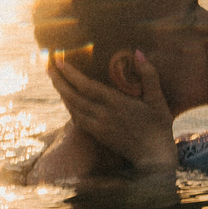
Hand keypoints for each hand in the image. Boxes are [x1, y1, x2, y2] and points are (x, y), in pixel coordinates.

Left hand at [47, 52, 178, 173]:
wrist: (153, 156)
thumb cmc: (159, 126)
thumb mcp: (158, 99)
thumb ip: (149, 75)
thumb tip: (139, 53)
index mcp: (117, 103)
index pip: (87, 87)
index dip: (71, 74)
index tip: (59, 62)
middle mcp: (104, 115)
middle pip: (74, 97)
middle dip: (59, 81)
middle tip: (48, 67)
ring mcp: (99, 127)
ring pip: (73, 108)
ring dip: (62, 93)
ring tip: (54, 80)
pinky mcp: (98, 136)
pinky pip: (78, 120)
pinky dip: (70, 108)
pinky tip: (67, 100)